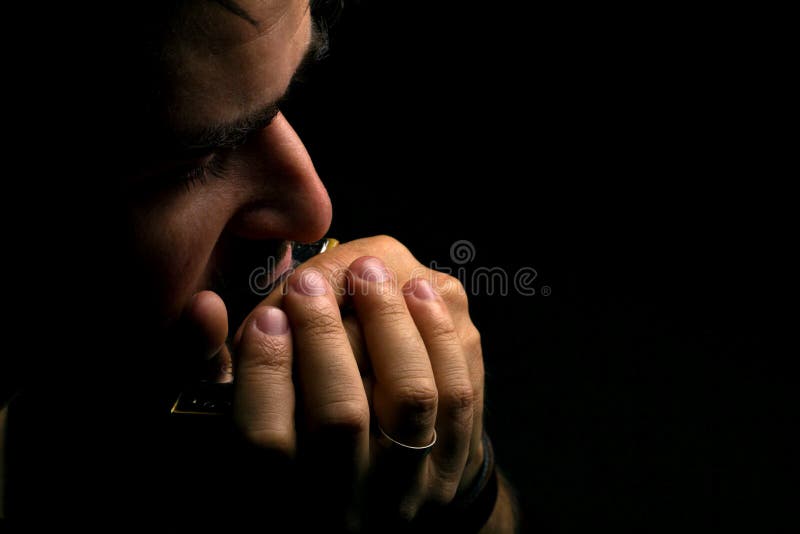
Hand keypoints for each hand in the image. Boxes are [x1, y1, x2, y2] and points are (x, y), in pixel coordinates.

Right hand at [196, 236, 485, 527]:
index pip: (265, 440)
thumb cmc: (283, 455)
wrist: (361, 507)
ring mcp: (407, 491)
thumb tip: (205, 308)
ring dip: (388, 323)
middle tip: (309, 280)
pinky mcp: (452, 468)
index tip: (266, 316)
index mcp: (275, 506)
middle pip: (341, 416)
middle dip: (323, 333)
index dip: (264, 367)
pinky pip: (460, 396)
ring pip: (410, 399)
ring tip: (368, 271)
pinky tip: (420, 291)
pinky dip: (440, 336)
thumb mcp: (224, 431)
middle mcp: (344, 509)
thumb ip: (207, 370)